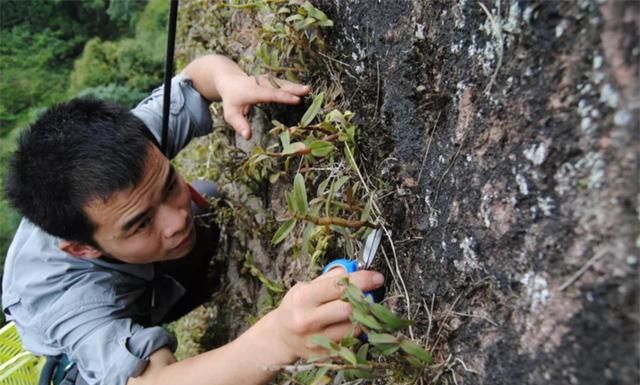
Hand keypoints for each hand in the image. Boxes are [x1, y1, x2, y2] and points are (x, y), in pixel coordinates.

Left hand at [216, 73, 310, 139]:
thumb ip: (239, 124)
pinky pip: (283, 83)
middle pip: (280, 86)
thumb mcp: (231, 113)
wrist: (230, 80)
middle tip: (307, 90)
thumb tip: (247, 136)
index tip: (296, 100)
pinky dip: (293, 85)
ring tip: (308, 90)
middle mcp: (262, 83)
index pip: (270, 94)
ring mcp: (267, 80)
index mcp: (253, 91)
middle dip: (293, 88)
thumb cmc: (231, 100)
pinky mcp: (271, 80)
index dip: (284, 97)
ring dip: (295, 86)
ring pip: (283, 83)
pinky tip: (302, 89)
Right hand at [268, 269, 384, 361]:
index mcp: (303, 298)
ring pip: (353, 327)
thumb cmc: (297, 306)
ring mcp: (316, 340)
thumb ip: (330, 279)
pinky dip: (354, 330)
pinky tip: (349, 324)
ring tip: (358, 310)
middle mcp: (308, 320)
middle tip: (372, 294)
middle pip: (348, 309)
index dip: (362, 280)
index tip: (377, 278)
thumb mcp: (306, 287)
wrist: (282, 336)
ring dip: (361, 317)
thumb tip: (357, 270)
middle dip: (365, 299)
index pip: (338, 287)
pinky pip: (350, 340)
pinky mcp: (324, 355)